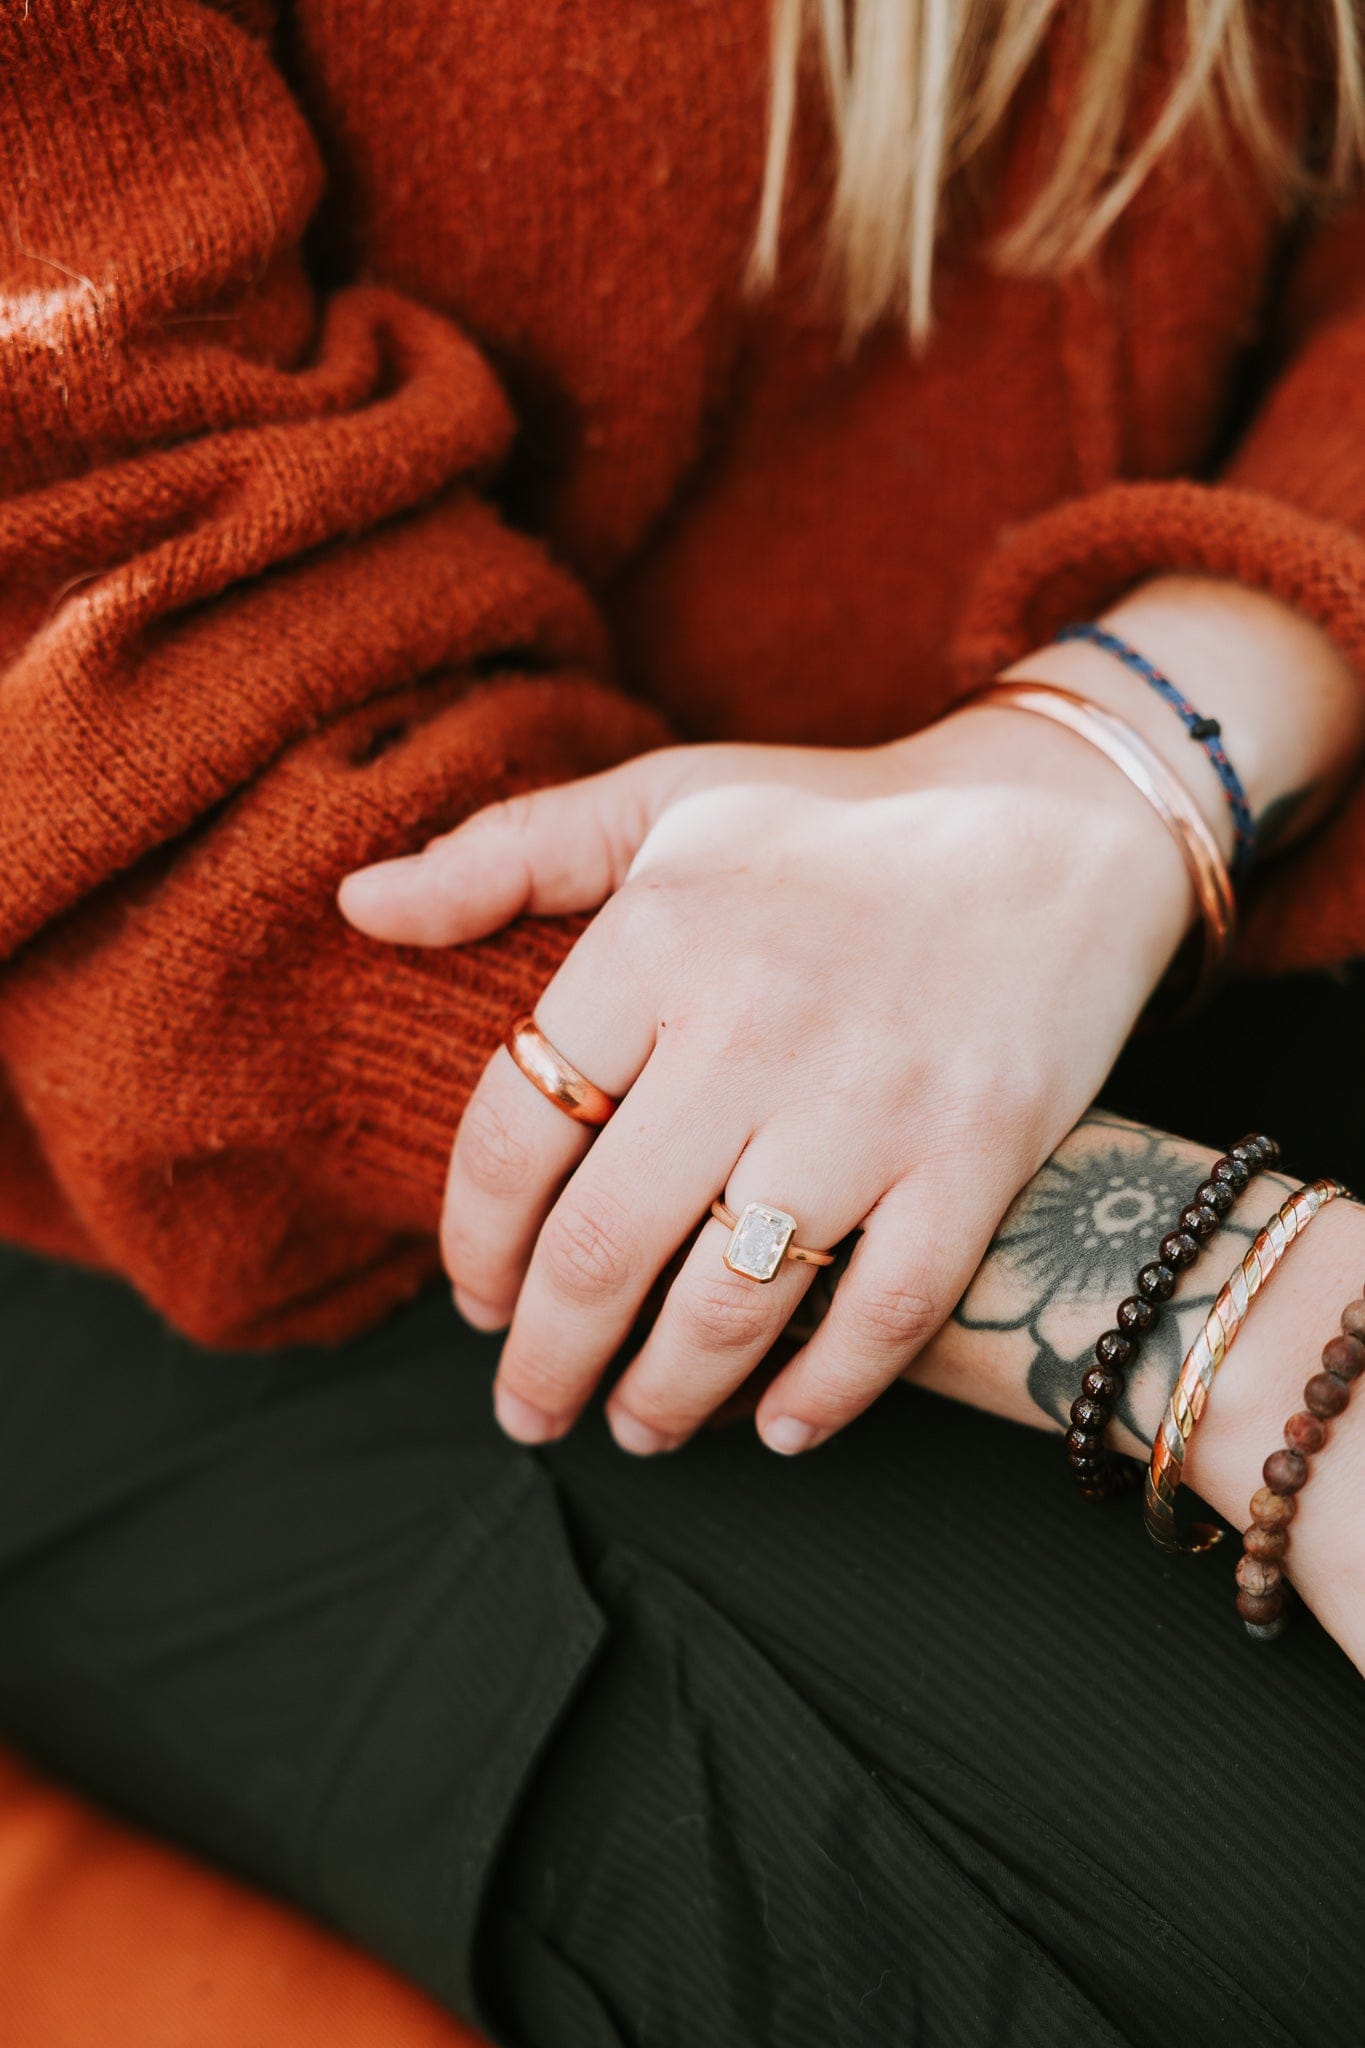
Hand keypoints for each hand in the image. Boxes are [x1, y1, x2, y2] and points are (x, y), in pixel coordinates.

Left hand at [337, 705, 1193, 1455]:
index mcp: (659, 940)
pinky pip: (883, 1316)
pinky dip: (824, 1394)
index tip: (474, 1296)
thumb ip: (505, 854)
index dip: (473, 1242)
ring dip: (666, 1397)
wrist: (1059, 824)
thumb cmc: (837, 821)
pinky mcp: (978, 1156)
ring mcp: (874, 1104)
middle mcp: (755, 1028)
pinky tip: (780, 1427)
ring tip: (638, 1426)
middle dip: (546, 1358)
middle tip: (526, 1406)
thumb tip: (358, 906)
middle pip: (604, 1247)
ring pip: (730, 1307)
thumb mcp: (665, 800)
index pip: (514, 1133)